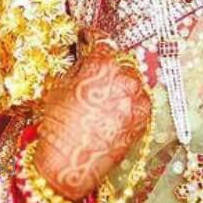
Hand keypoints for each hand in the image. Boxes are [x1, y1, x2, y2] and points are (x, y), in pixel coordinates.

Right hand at [33, 33, 150, 200]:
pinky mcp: (144, 118)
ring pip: (131, 80)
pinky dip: (128, 101)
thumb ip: (80, 66)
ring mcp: (137, 99)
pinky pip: (138, 99)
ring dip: (119, 83)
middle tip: (94, 74)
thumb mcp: (60, 86)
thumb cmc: (59, 126)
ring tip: (102, 97)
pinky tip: (111, 110)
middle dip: (107, 65)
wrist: (69, 163)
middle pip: (119, 60)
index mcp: (103, 64)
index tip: (88, 38)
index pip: (102, 40)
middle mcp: (125, 78)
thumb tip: (87, 55)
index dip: (92, 38)